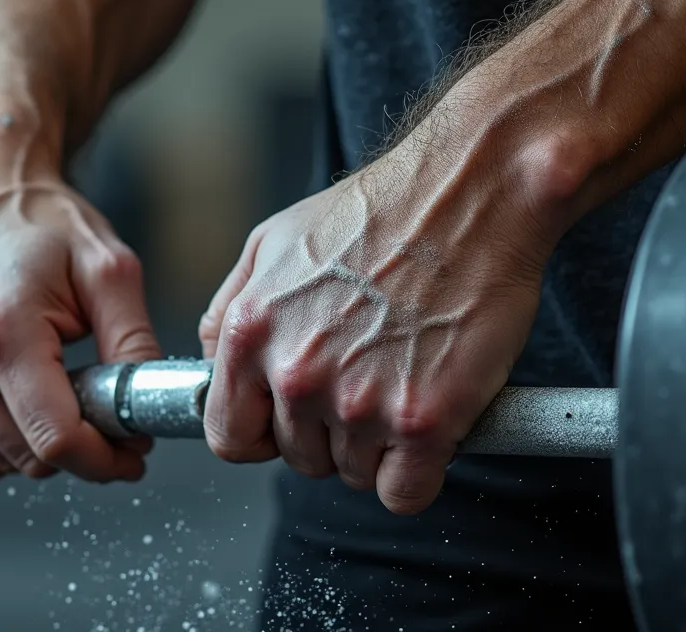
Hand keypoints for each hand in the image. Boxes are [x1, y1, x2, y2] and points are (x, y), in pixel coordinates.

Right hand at [0, 103, 159, 481]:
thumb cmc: (36, 222)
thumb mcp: (109, 271)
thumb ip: (135, 345)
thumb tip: (150, 407)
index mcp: (1, 333)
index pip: (56, 440)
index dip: (106, 459)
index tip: (133, 449)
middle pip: (33, 459)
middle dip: (82, 446)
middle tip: (106, 407)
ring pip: (4, 463)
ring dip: (44, 442)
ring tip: (61, 383)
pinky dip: (10, 436)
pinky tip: (25, 389)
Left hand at [198, 140, 555, 513]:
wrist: (471, 192)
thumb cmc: (378, 212)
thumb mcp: (270, 244)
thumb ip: (230, 312)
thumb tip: (214, 365)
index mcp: (253, 335)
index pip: (229, 437)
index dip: (260, 434)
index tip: (286, 422)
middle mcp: (298, 375)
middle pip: (297, 458)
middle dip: (327, 431)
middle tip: (366, 379)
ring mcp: (361, 403)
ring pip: (352, 475)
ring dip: (377, 445)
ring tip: (403, 379)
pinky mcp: (424, 422)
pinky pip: (403, 494)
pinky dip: (417, 472)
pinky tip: (430, 424)